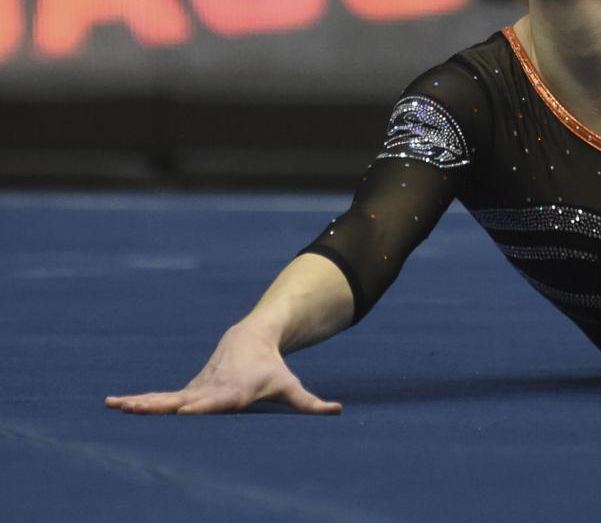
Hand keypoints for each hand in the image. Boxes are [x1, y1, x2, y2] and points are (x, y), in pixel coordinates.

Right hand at [105, 324, 341, 415]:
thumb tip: (338, 411)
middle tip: (136, 409)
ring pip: (164, 399)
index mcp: (231, 393)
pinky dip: (137, 402)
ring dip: (139, 403)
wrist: (251, 339)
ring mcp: (194, 390)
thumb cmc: (272, 369)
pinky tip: (113, 405)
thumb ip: (312, 403)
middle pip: (181, 401)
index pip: (214, 402)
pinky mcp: (187, 392)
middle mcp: (208, 391)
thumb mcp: (291, 387)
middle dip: (159, 407)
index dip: (202, 406)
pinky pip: (159, 399)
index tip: (186, 410)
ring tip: (113, 405)